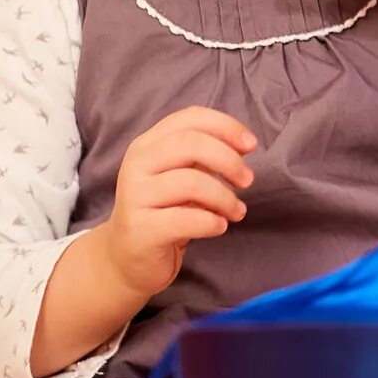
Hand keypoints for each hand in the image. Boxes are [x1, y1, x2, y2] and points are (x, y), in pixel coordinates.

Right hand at [101, 105, 257, 298]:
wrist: (126, 259)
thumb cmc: (162, 213)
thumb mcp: (179, 177)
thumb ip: (203, 157)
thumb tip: (243, 145)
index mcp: (147, 145)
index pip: (189, 118)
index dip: (225, 126)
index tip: (251, 145)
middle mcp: (136, 165)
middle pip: (190, 144)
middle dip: (229, 161)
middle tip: (247, 181)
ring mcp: (135, 197)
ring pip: (191, 183)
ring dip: (225, 198)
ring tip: (236, 211)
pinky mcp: (140, 230)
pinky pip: (185, 219)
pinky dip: (212, 222)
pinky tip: (219, 226)